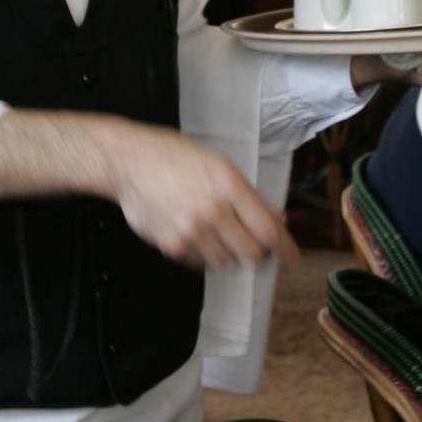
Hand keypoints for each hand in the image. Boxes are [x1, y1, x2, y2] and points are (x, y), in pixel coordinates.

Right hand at [110, 126, 298, 274]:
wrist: (128, 162)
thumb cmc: (176, 157)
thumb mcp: (219, 165)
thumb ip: (249, 195)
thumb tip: (277, 221)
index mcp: (229, 186)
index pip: (268, 230)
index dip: (285, 250)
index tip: (293, 261)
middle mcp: (212, 212)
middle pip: (252, 254)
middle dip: (259, 255)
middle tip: (257, 249)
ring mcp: (190, 232)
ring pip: (228, 263)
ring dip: (233, 256)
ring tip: (223, 238)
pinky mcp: (171, 246)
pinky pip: (201, 264)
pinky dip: (207, 256)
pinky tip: (199, 236)